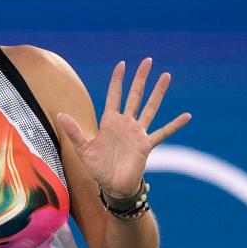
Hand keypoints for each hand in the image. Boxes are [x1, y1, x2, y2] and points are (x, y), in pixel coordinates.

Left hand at [57, 58, 190, 198]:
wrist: (113, 187)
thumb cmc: (98, 168)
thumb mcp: (83, 149)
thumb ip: (74, 132)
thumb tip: (60, 115)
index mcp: (109, 122)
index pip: (114, 95)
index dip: (117, 80)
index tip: (122, 64)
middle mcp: (125, 124)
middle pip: (134, 95)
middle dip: (140, 78)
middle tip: (148, 60)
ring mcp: (137, 133)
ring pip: (150, 107)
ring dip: (158, 93)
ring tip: (166, 76)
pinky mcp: (146, 145)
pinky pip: (163, 132)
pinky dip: (175, 125)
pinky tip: (186, 116)